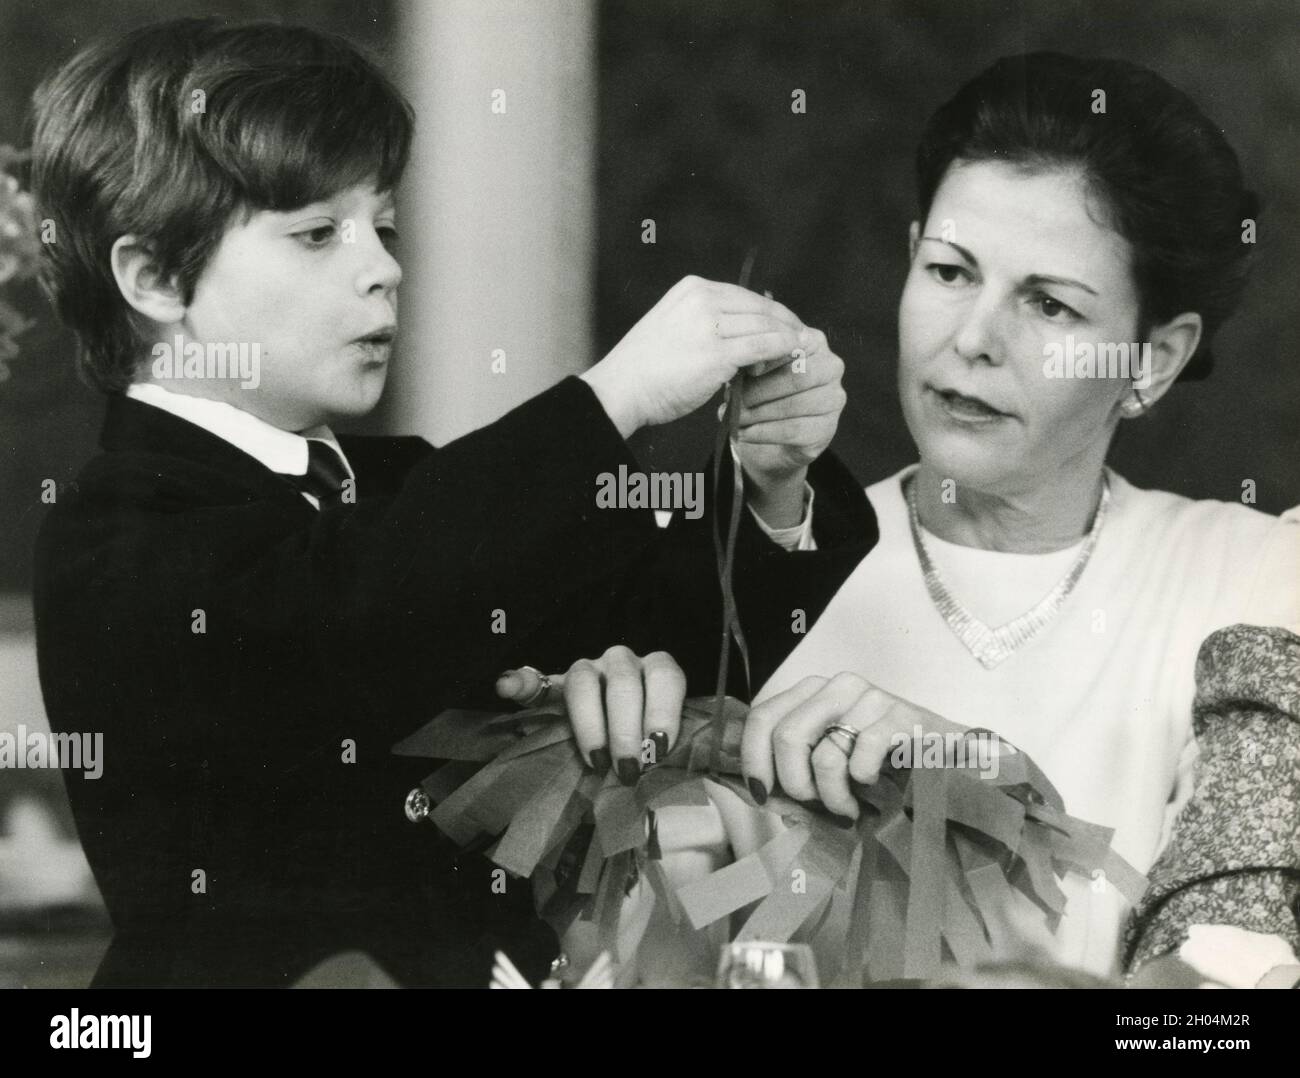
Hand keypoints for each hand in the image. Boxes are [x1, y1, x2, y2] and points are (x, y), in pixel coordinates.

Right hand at [496, 646, 685, 786]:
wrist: (620, 746)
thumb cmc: (648, 747)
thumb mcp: (672, 748)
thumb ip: (688, 752)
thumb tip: (733, 775)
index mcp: (657, 672)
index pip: (667, 674)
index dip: (664, 708)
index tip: (660, 747)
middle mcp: (623, 664)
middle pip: (626, 680)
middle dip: (628, 727)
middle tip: (629, 768)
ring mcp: (586, 671)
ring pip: (586, 679)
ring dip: (591, 722)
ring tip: (595, 759)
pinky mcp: (551, 685)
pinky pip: (534, 678)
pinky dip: (521, 681)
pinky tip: (507, 688)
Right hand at [580, 276, 806, 437]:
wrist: (620, 389)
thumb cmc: (644, 368)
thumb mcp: (674, 326)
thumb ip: (706, 322)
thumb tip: (742, 331)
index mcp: (692, 289)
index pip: (745, 296)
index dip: (771, 311)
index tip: (787, 325)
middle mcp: (702, 299)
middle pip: (760, 307)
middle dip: (786, 323)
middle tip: (804, 338)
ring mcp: (710, 325)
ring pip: (766, 326)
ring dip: (788, 339)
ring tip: (802, 352)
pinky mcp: (716, 354)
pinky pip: (764, 346)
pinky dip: (783, 350)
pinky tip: (793, 358)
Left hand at [733, 327, 846, 511]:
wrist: (767, 432)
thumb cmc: (758, 390)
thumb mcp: (752, 368)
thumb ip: (752, 359)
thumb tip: (743, 364)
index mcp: (814, 342)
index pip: (792, 345)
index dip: (765, 357)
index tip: (740, 366)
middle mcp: (831, 367)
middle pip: (797, 376)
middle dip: (760, 389)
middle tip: (732, 398)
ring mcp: (833, 399)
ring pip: (794, 405)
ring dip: (758, 413)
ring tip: (733, 417)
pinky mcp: (827, 428)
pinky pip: (793, 430)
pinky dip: (763, 433)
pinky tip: (743, 433)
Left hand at [740, 673, 963, 818]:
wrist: (949, 759)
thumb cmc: (881, 766)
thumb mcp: (831, 765)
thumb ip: (795, 772)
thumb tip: (761, 794)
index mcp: (812, 693)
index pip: (762, 716)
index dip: (753, 759)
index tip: (763, 793)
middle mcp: (837, 686)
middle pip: (787, 736)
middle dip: (795, 784)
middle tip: (816, 805)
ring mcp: (870, 697)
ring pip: (825, 754)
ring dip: (832, 796)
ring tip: (848, 808)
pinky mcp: (900, 716)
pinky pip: (861, 757)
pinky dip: (862, 784)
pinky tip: (872, 787)